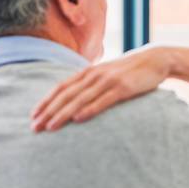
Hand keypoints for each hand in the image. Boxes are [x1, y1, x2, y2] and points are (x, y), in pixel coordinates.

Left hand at [30, 45, 170, 131]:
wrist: (155, 59)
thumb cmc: (129, 70)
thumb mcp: (107, 74)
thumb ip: (91, 84)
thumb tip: (76, 99)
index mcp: (89, 72)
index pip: (61, 87)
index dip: (46, 101)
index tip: (33, 116)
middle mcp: (95, 75)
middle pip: (66, 95)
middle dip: (48, 112)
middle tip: (34, 127)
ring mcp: (108, 81)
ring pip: (80, 99)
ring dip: (63, 114)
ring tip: (50, 127)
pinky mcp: (123, 88)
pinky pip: (102, 101)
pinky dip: (89, 110)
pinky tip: (78, 119)